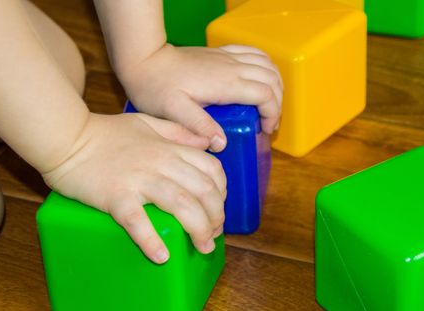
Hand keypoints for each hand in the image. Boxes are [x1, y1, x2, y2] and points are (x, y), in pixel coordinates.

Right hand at [42, 112, 226, 263]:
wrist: (65, 136)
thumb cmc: (106, 132)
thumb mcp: (148, 123)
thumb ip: (178, 131)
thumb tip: (208, 143)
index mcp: (170, 148)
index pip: (211, 169)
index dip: (222, 192)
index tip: (218, 209)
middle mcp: (161, 163)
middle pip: (203, 191)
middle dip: (216, 217)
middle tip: (213, 235)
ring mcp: (139, 180)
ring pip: (182, 205)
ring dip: (199, 230)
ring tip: (202, 247)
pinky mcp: (116, 196)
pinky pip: (139, 221)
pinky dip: (152, 241)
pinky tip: (161, 256)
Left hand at [118, 44, 282, 151]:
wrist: (144, 60)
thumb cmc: (156, 87)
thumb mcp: (174, 112)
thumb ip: (200, 126)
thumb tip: (222, 144)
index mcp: (226, 83)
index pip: (266, 95)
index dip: (273, 114)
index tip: (265, 131)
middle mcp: (232, 67)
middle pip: (272, 80)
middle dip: (278, 102)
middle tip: (268, 123)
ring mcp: (228, 57)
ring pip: (268, 65)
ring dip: (276, 84)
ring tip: (269, 104)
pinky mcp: (222, 53)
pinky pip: (254, 52)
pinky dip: (266, 65)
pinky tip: (262, 77)